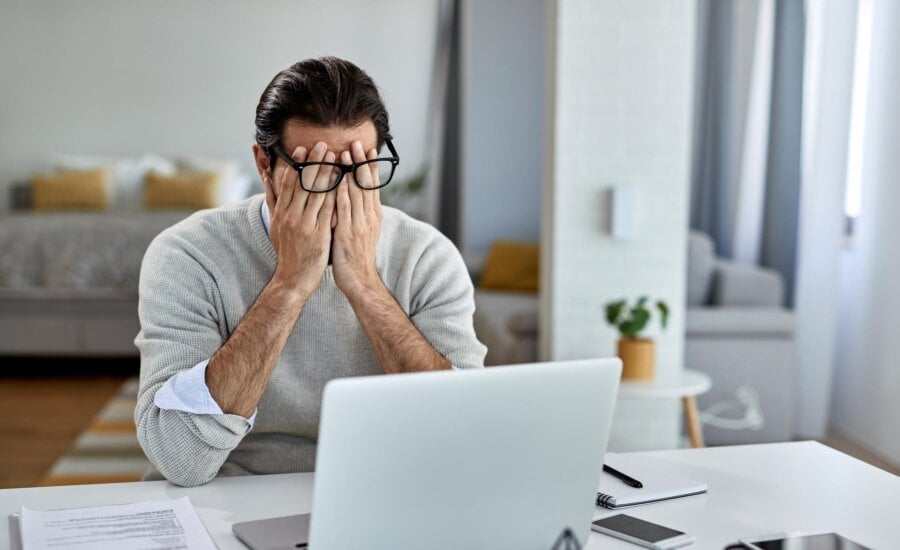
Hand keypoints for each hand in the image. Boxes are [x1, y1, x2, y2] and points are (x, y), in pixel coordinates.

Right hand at [262, 141, 336, 300]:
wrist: (293, 278)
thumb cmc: (288, 251)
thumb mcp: (275, 225)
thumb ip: (273, 200)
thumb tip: (267, 178)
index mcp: (281, 213)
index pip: (288, 183)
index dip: (296, 165)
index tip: (303, 149)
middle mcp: (290, 216)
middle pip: (303, 184)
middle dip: (314, 163)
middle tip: (324, 145)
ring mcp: (304, 225)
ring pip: (317, 194)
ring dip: (328, 174)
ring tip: (337, 158)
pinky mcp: (318, 234)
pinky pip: (328, 210)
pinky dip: (335, 194)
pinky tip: (344, 183)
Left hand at [332, 140, 382, 298]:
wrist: (359, 279)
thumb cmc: (356, 256)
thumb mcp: (362, 231)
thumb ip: (359, 213)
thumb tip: (355, 198)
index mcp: (372, 216)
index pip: (372, 186)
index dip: (369, 167)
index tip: (368, 150)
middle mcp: (368, 217)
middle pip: (366, 185)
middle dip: (361, 162)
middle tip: (357, 143)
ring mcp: (359, 224)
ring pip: (356, 193)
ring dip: (351, 171)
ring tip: (346, 153)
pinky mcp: (347, 232)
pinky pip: (344, 208)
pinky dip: (342, 192)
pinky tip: (338, 179)